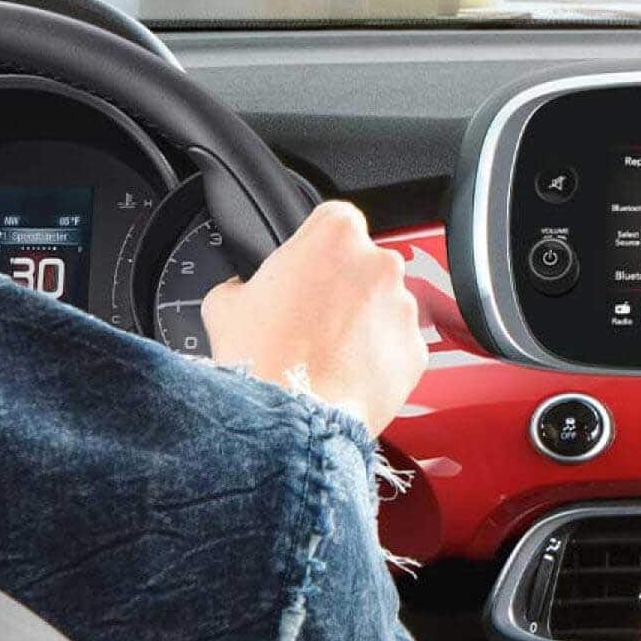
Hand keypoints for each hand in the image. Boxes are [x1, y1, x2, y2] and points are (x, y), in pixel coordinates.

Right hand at [201, 201, 425, 435]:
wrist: (290, 420)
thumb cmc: (263, 360)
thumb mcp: (225, 304)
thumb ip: (242, 282)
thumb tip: (243, 290)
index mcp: (334, 235)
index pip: (335, 220)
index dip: (317, 247)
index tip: (307, 270)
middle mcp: (378, 263)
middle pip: (363, 264)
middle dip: (342, 287)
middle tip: (310, 319)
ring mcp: (403, 307)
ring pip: (384, 306)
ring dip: (362, 323)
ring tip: (327, 353)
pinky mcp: (416, 350)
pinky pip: (397, 346)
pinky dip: (378, 358)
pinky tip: (346, 374)